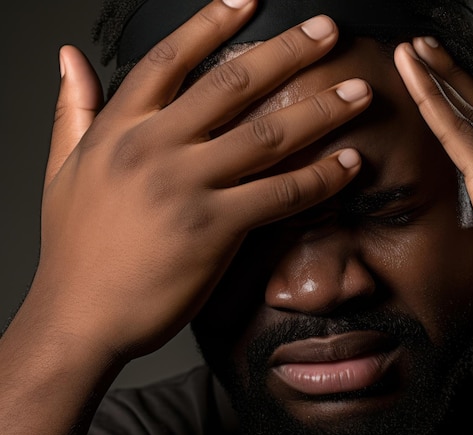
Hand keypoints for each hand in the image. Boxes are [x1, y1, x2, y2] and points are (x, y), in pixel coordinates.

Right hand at [26, 0, 370, 361]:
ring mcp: (186, 187)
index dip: (213, 20)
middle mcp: (154, 147)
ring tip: (358, 92)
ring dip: (320, 110)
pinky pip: (279, 194)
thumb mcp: (62, 168)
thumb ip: (73, 109)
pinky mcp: (214, 229)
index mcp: (119, 127)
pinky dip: (320, 177)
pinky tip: (349, 164)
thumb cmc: (75, 248)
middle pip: (233, 83)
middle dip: (288, 51)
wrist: (80, 315)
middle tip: (329, 30)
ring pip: (267, 135)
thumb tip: (68, 56)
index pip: (172, 57)